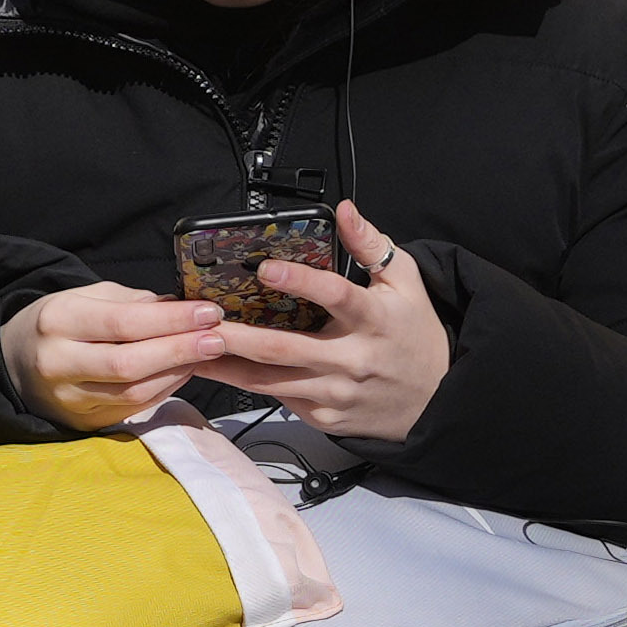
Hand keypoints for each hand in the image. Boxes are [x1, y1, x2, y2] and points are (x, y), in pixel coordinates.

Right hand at [1, 280, 235, 435]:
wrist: (14, 363)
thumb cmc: (59, 323)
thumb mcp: (85, 296)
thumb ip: (132, 302)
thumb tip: (180, 308)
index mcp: (59, 321)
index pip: (123, 323)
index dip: (171, 320)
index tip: (207, 313)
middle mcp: (59, 363)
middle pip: (130, 363)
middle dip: (180, 350)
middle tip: (217, 338)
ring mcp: (70, 398)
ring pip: (135, 392)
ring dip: (178, 372)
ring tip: (206, 353)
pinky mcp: (83, 421)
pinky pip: (133, 407)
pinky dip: (165, 389)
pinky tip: (183, 371)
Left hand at [196, 204, 450, 446]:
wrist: (434, 400)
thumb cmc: (414, 332)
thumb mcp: (404, 281)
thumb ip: (370, 244)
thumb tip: (343, 209)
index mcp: (375, 319)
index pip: (336, 296)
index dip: (300, 282)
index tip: (264, 269)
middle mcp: (353, 359)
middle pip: (287, 348)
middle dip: (238, 336)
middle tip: (201, 321)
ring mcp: (337, 393)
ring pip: (272, 382)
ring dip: (228, 366)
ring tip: (192, 349)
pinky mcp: (326, 418)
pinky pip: (280, 400)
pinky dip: (248, 386)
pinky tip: (219, 370)